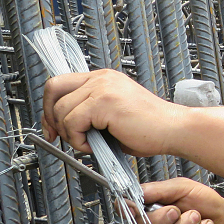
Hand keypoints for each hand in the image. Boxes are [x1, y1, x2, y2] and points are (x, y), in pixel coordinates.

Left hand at [42, 69, 178, 156]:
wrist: (173, 129)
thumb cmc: (149, 128)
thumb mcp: (113, 115)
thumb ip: (90, 114)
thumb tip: (64, 127)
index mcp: (103, 79)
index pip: (61, 83)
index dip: (50, 107)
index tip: (52, 128)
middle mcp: (101, 78)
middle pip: (53, 88)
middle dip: (50, 117)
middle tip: (58, 136)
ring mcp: (103, 87)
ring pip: (62, 110)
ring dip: (70, 134)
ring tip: (89, 143)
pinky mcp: (105, 102)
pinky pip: (73, 122)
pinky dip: (79, 140)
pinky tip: (95, 145)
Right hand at [134, 178, 223, 223]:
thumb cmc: (203, 201)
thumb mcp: (182, 187)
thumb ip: (159, 189)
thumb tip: (138, 192)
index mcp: (150, 205)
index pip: (127, 210)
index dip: (128, 211)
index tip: (135, 209)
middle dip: (162, 219)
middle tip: (178, 211)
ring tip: (197, 217)